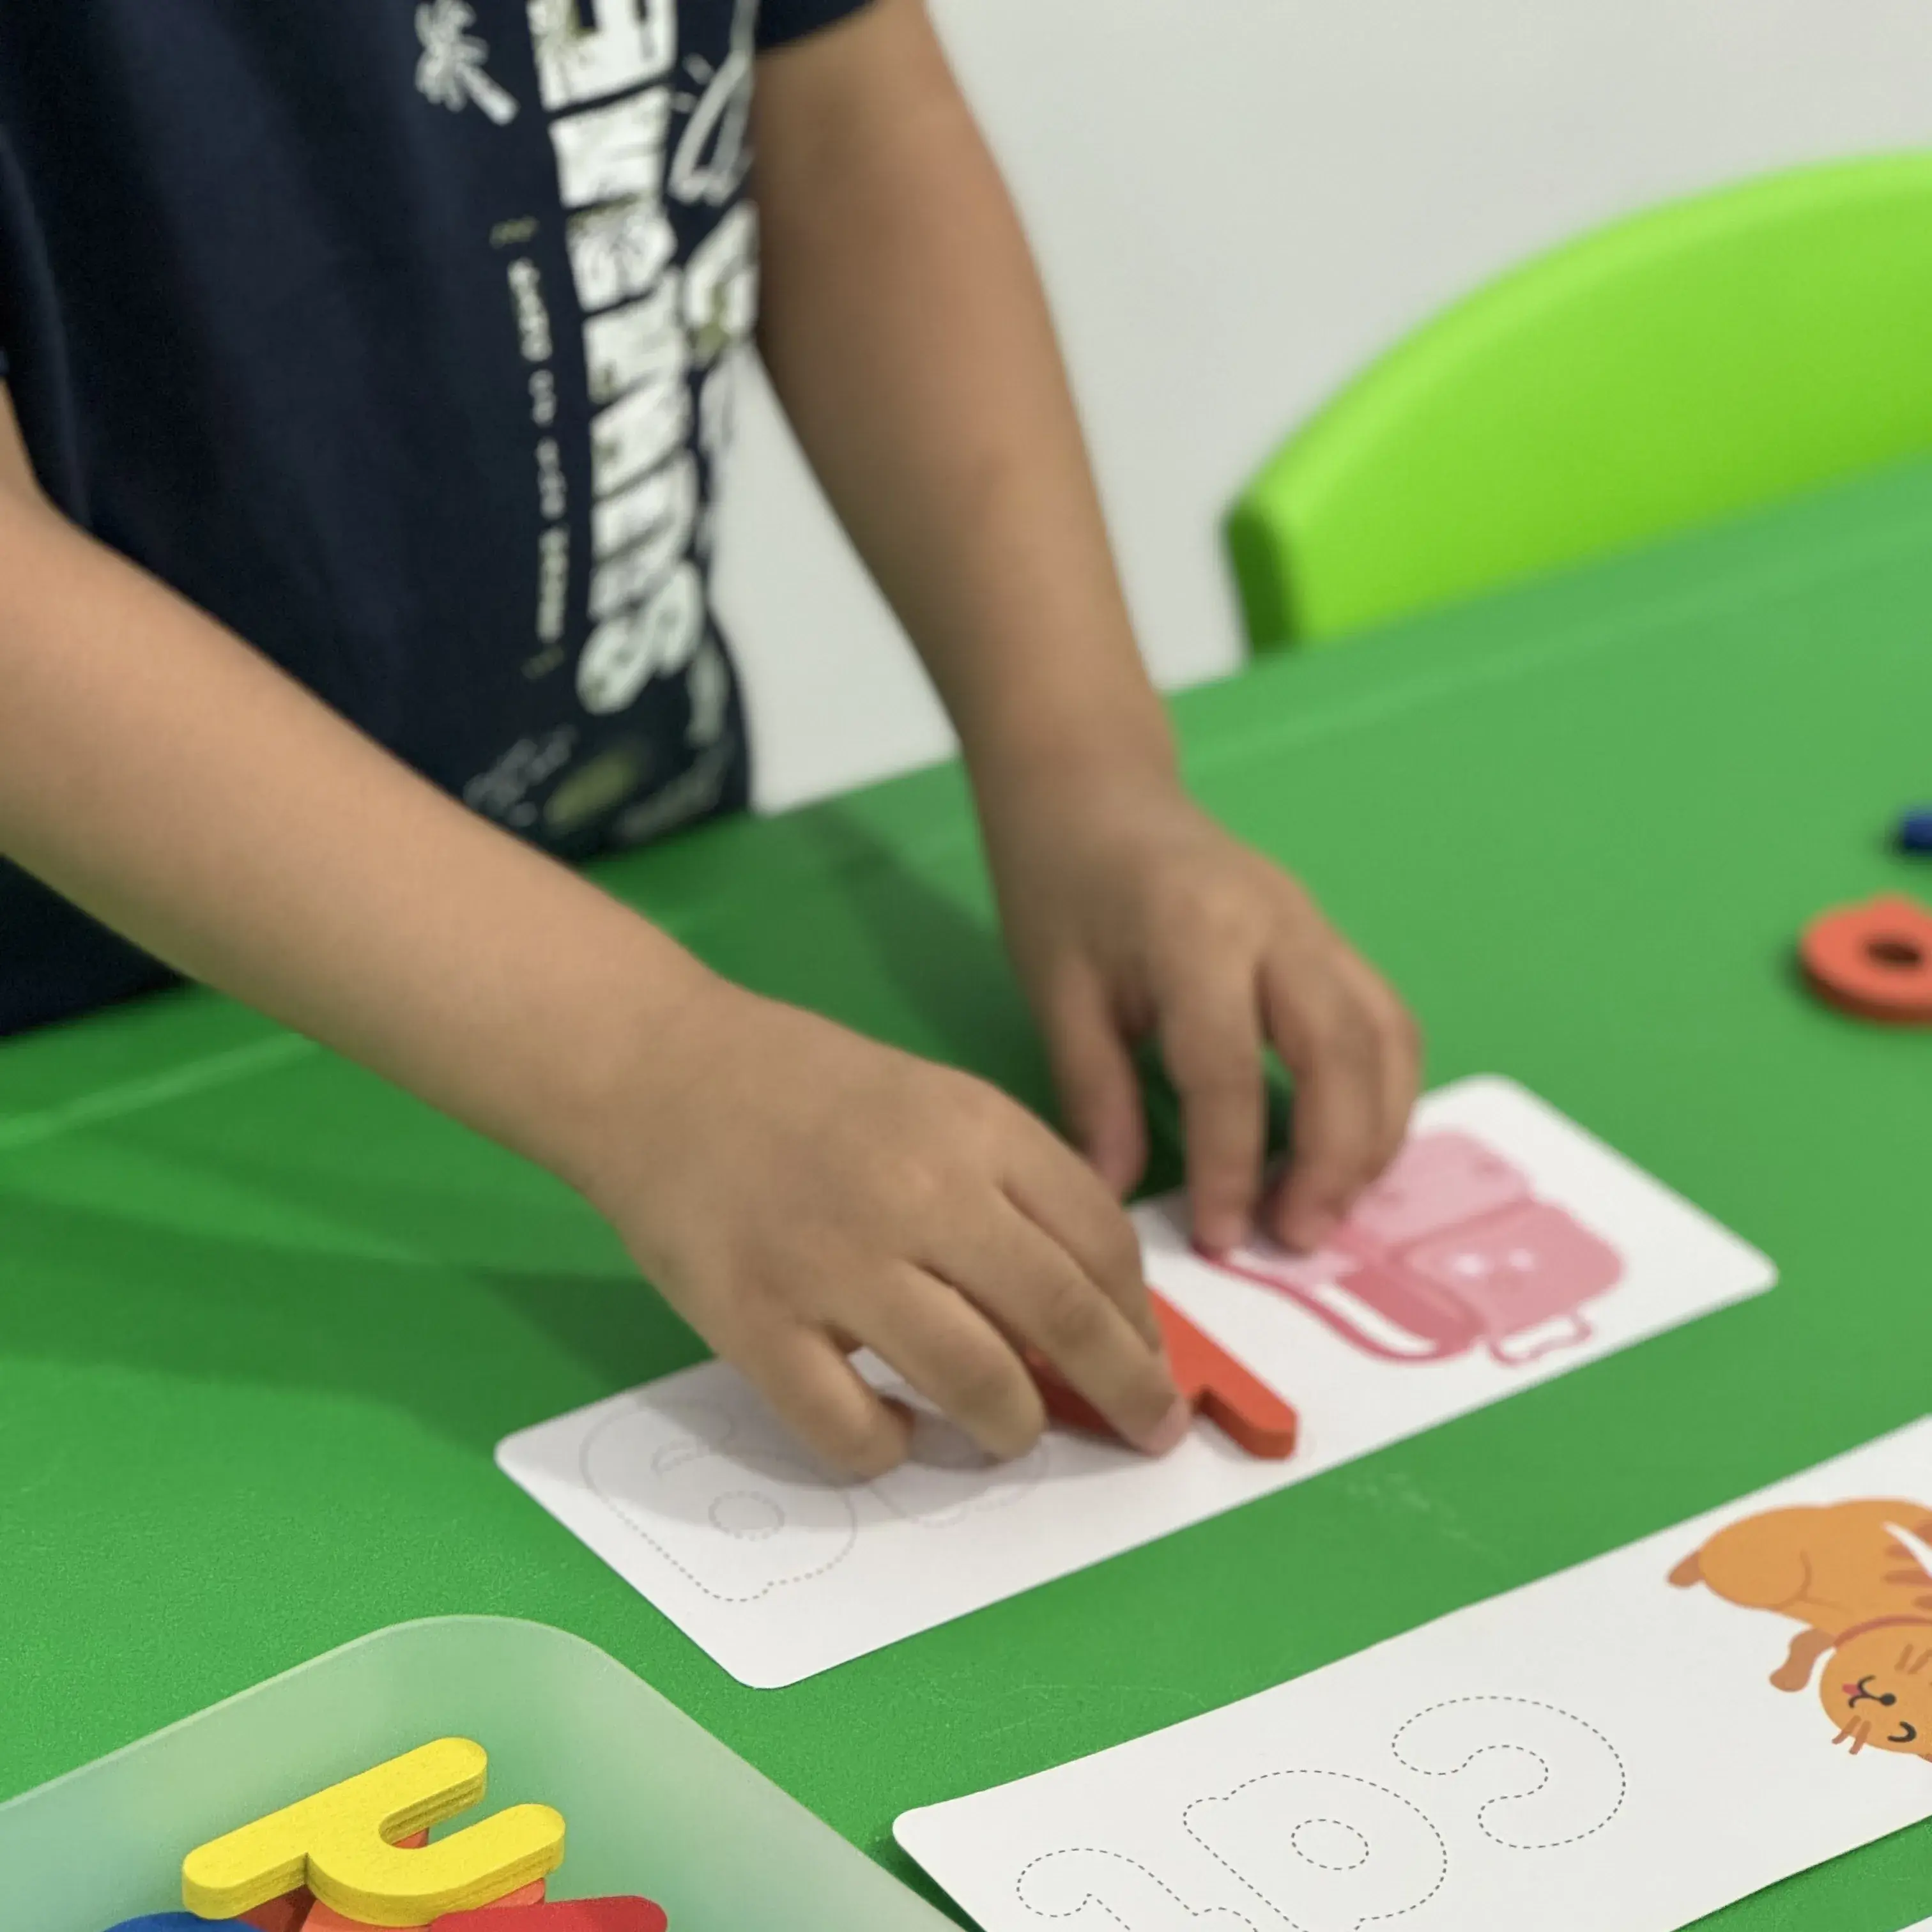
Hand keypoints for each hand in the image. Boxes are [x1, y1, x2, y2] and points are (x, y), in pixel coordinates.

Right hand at [580, 975, 1187, 1475]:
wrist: (659, 1068)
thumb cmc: (807, 1088)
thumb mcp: (935, 1100)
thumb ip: (1010, 1184)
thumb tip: (1089, 1303)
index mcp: (976, 1129)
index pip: (1102, 1241)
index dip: (1141, 1318)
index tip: (1152, 1361)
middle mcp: (922, 1194)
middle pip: (1064, 1319)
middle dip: (1124, 1391)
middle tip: (1144, 1431)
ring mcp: (836, 1263)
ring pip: (978, 1385)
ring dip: (1011, 1427)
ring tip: (1006, 1428)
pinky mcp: (757, 1322)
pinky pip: (851, 1430)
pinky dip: (888, 1450)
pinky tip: (891, 1432)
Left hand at [982, 769, 1420, 1254]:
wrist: (1096, 789)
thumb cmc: (1063, 885)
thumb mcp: (1056, 989)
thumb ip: (1094, 1093)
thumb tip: (1115, 1198)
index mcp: (1195, 931)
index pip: (1229, 1068)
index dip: (1232, 1165)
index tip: (1221, 1239)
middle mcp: (1277, 925)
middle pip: (1341, 1051)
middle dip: (1333, 1158)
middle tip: (1299, 1240)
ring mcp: (1316, 927)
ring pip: (1386, 1037)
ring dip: (1374, 1134)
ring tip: (1329, 1210)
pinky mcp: (1331, 939)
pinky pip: (1386, 1021)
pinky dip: (1384, 1094)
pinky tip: (1348, 1151)